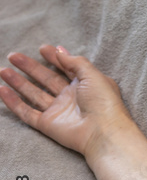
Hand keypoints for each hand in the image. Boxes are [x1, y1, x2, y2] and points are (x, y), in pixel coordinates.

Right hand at [0, 46, 133, 156]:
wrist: (103, 132)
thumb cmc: (104, 102)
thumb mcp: (93, 75)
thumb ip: (76, 62)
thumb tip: (60, 50)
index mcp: (84, 85)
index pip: (66, 68)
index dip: (55, 58)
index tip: (42, 48)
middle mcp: (69, 97)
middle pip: (46, 79)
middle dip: (30, 67)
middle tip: (13, 56)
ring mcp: (57, 111)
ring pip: (33, 94)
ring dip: (18, 82)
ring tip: (3, 70)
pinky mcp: (47, 124)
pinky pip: (26, 112)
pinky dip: (13, 102)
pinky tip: (2, 90)